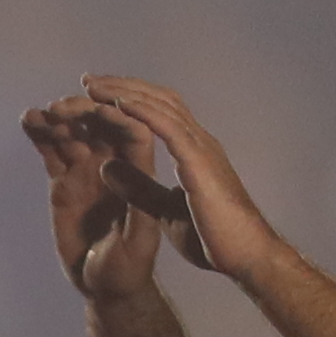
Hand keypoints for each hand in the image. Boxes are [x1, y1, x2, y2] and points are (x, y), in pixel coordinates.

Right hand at [26, 101, 176, 302]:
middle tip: (59, 108)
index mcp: (139, 174)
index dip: (117, 114)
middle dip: (82, 110)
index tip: (97, 105)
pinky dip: (41, 134)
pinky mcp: (64, 181)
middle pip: (101, 124)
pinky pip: (52, 151)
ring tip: (39, 114)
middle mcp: (114, 165)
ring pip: (74, 133)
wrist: (104, 286)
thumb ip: (133, 207)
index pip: (133, 132)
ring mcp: (87, 171)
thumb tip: (111, 166)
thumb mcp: (138, 243)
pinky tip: (29, 121)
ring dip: (59, 118)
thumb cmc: (128, 269)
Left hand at [74, 77, 280, 281]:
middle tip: (88, 79)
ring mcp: (201, 149)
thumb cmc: (215, 239)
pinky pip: (167, 128)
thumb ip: (140, 188)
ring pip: (160, 106)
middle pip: (158, 100)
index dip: (131, 101)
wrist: (247, 257)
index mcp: (194, 153)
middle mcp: (199, 142)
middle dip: (123, 87)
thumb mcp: (166, 211)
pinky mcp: (198, 162)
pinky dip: (141, 112)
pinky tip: (116, 103)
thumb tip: (107, 167)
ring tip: (93, 85)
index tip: (99, 96)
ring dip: (125, 92)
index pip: (161, 113)